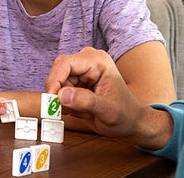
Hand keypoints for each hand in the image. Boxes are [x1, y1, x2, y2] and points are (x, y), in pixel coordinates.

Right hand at [45, 47, 163, 143]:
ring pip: (58, 83)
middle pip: (59, 72)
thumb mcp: (108, 111)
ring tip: (83, 112)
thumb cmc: (126, 115)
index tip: (51, 98)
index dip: (55, 80)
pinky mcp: (77, 80)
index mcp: (98, 62)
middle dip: (59, 93)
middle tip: (64, 110)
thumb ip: (85, 101)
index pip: (66, 63)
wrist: (132, 122)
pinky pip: (61, 90)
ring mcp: (82, 71)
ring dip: (64, 100)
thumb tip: (61, 95)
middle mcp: (88, 62)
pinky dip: (65, 103)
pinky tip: (80, 110)